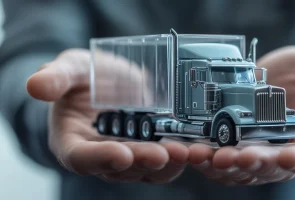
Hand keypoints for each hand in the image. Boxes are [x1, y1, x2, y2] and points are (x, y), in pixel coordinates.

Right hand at [26, 49, 188, 182]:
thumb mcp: (71, 68)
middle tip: (165, 153)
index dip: (101, 158)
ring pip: (149, 170)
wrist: (111, 80)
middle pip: (122, 168)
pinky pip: (167, 160)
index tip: (122, 152)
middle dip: (145, 161)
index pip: (82, 157)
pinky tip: (198, 147)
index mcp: (73, 142)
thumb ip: (57, 77)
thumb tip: (36, 85)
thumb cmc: (85, 77)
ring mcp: (129, 156)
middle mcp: (102, 156)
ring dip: (170, 163)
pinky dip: (182, 156)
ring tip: (190, 151)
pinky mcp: (151, 149)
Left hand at [188, 46, 294, 184]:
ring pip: (244, 169)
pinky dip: (208, 158)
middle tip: (232, 157)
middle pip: (272, 168)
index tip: (287, 157)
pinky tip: (192, 150)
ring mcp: (260, 153)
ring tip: (204, 155)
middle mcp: (288, 153)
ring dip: (224, 166)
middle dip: (252, 164)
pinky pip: (223, 160)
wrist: (279, 76)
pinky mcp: (237, 147)